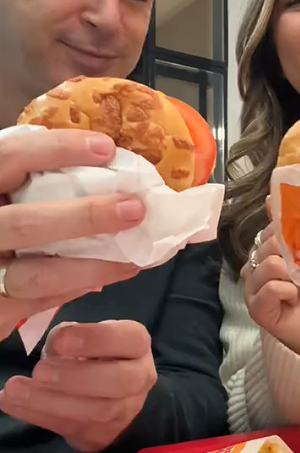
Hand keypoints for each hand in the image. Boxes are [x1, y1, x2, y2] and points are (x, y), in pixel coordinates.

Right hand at [0, 129, 144, 340]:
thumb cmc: (3, 222)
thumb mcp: (7, 196)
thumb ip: (32, 183)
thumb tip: (103, 165)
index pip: (10, 157)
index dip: (56, 150)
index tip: (106, 148)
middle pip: (25, 223)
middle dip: (85, 217)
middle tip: (134, 209)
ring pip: (37, 275)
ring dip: (93, 267)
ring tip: (133, 257)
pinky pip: (41, 304)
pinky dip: (78, 288)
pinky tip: (109, 275)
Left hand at [0, 321, 156, 451]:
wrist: (116, 397)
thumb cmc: (97, 355)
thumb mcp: (92, 336)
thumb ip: (75, 336)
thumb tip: (55, 345)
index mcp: (136, 345)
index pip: (129, 339)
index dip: (95, 339)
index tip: (58, 340)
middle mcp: (139, 378)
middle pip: (119, 381)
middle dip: (75, 376)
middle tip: (39, 371)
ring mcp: (125, 410)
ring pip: (96, 411)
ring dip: (50, 401)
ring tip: (14, 390)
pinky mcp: (101, 434)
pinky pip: (70, 427)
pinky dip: (37, 415)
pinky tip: (10, 403)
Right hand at [241, 223, 299, 361]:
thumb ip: (297, 230)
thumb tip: (277, 196)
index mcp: (266, 250)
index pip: (271, 227)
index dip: (288, 232)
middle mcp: (253, 265)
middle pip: (269, 243)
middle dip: (292, 254)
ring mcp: (251, 287)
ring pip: (269, 264)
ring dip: (292, 274)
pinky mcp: (255, 307)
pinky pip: (271, 287)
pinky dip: (288, 290)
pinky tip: (295, 298)